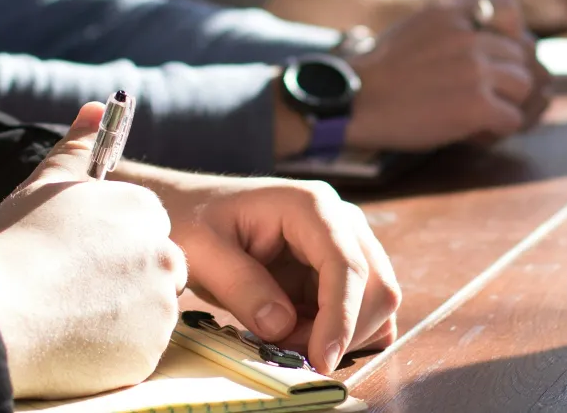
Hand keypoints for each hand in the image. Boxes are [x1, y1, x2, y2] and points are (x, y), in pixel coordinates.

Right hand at [0, 103, 187, 399]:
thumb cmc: (12, 244)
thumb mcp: (44, 185)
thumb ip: (78, 147)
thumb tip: (97, 107)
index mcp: (142, 211)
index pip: (145, 229)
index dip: (109, 246)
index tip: (77, 258)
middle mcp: (163, 255)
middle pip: (155, 270)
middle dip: (122, 280)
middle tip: (71, 289)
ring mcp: (159, 306)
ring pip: (148, 311)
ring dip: (119, 315)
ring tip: (66, 314)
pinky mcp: (149, 351)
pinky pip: (138, 350)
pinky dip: (113, 349)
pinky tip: (72, 340)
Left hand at [135, 172, 399, 373]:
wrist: (190, 211)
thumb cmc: (192, 221)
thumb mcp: (202, 251)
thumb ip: (241, 286)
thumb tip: (282, 326)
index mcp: (310, 206)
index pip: (346, 265)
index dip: (341, 317)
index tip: (321, 359)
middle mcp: (341, 221)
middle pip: (376, 286)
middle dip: (342, 331)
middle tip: (288, 352)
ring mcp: (345, 244)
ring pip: (377, 302)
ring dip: (341, 335)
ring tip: (285, 339)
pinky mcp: (340, 270)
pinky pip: (363, 310)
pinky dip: (341, 333)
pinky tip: (301, 334)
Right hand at [346, 0, 549, 150]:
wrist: (354, 102)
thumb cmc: (381, 72)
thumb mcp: (416, 27)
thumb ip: (454, 26)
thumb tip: (492, 45)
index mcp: (452, 12)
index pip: (510, 9)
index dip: (511, 34)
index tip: (495, 55)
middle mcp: (469, 36)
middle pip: (521, 55)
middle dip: (509, 79)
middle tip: (487, 97)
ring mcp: (475, 70)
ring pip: (524, 87)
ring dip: (507, 105)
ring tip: (480, 117)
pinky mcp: (476, 105)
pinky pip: (513, 119)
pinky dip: (498, 130)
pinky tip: (474, 132)